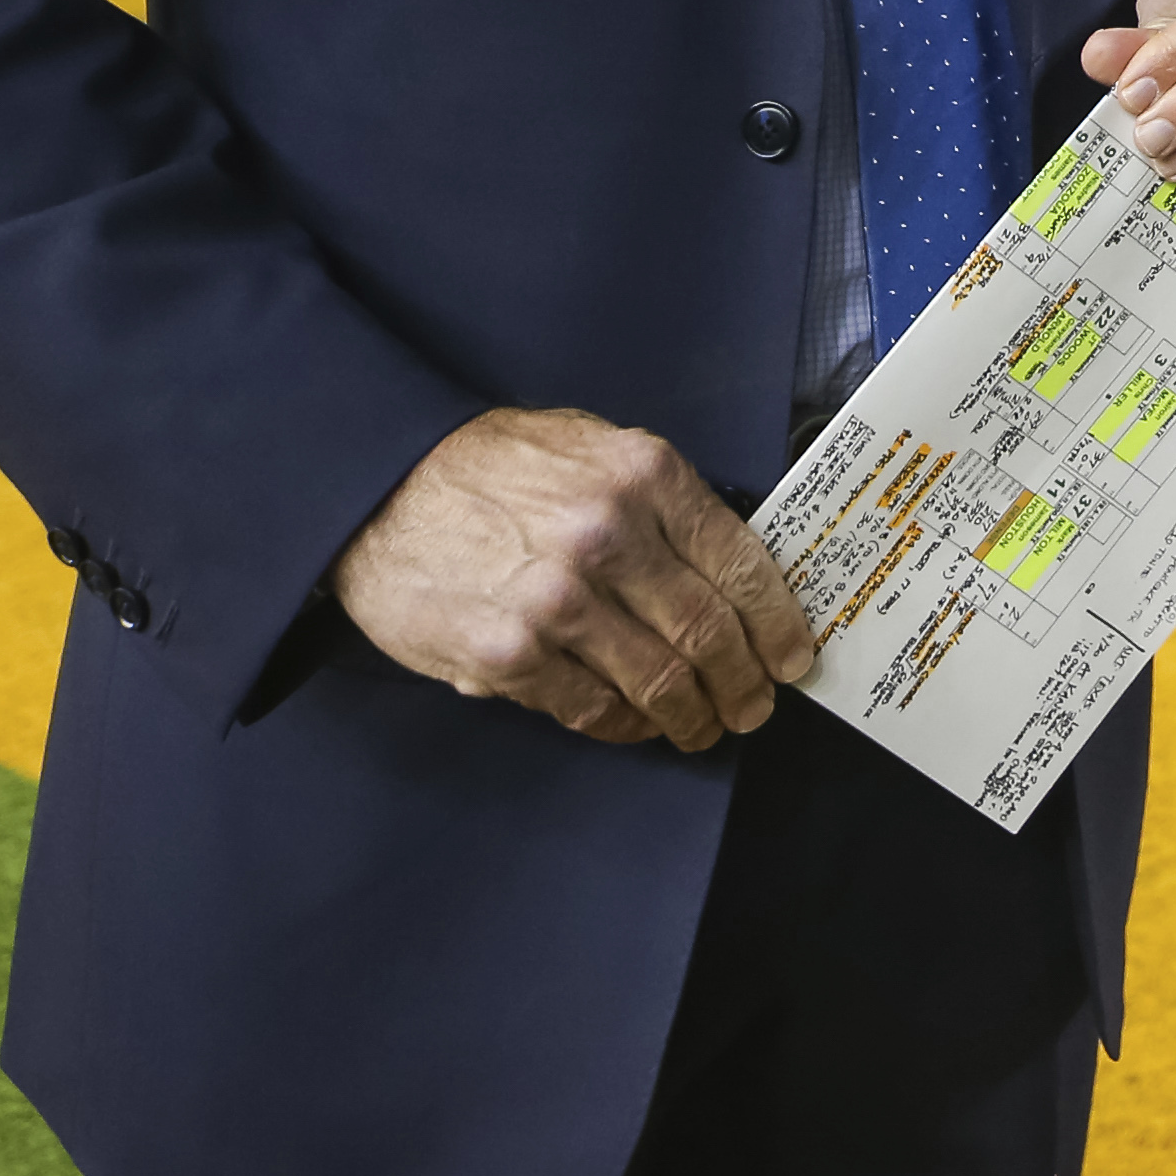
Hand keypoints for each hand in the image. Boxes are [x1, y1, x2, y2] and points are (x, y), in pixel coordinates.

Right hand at [326, 406, 816, 750]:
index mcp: (645, 477)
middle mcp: (608, 538)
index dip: (778, 623)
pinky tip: (640, 727)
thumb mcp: (596, 448)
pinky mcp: (507, 655)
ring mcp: (557, 602)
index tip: (794, 657)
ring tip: (704, 727)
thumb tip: (731, 571)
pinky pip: (591, 708)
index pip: (741, 564)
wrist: (380, 485)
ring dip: (692, 715)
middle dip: (743, 682)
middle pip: (708, 633)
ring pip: (659, 681)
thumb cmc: (496, 465)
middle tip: (754, 706)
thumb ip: (664, 504)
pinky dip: (626, 726)